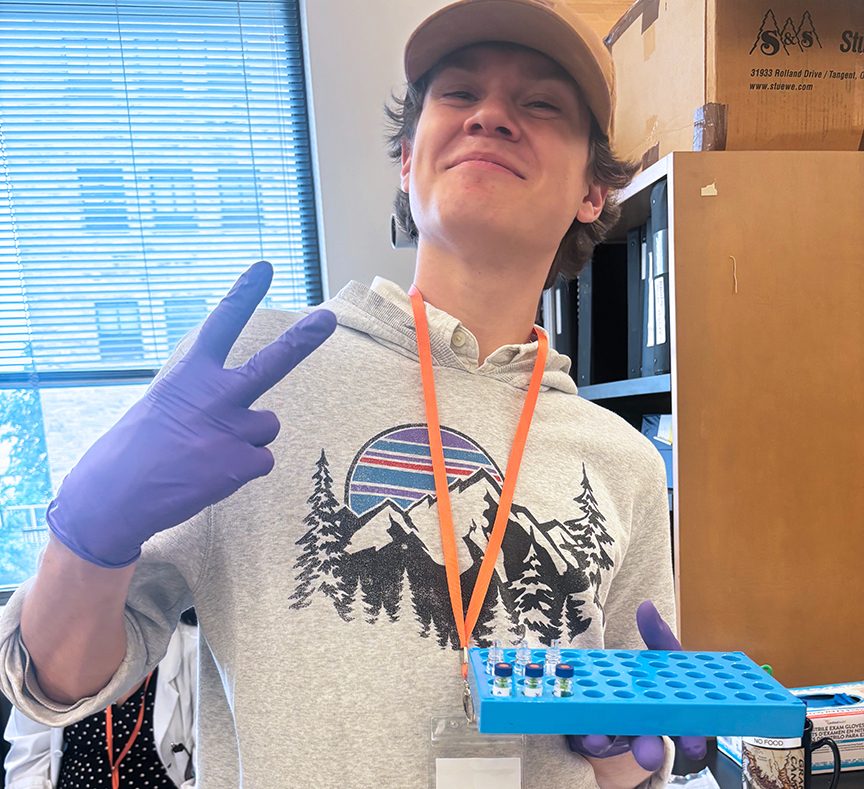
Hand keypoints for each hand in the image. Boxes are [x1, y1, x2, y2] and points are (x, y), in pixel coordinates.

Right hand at [47, 260, 336, 567]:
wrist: (112, 502)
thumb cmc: (132, 454)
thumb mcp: (161, 408)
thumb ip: (201, 398)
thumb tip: (240, 412)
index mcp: (188, 375)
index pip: (220, 325)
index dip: (244, 294)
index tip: (265, 267)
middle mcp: (214, 396)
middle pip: (271, 364)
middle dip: (302, 341)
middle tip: (326, 320)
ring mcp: (230, 429)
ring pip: (266, 426)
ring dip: (248, 440)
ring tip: (208, 454)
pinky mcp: (241, 464)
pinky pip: (262, 460)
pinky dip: (243, 470)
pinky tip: (211, 476)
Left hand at [566, 601, 707, 771]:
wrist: (605, 688)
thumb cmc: (641, 675)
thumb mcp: (653, 655)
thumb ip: (655, 635)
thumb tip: (647, 606)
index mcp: (665, 709)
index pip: (683, 726)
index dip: (691, 738)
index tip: (693, 746)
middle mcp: (644, 726)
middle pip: (651, 741)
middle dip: (650, 749)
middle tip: (649, 754)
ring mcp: (618, 732)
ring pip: (616, 742)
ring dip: (607, 742)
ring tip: (598, 738)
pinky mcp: (592, 734)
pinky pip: (589, 738)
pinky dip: (586, 735)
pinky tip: (583, 731)